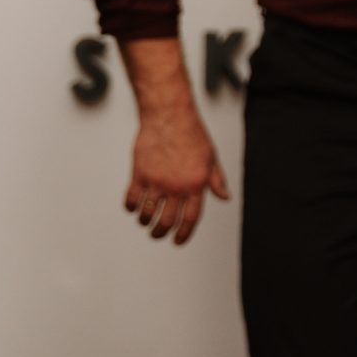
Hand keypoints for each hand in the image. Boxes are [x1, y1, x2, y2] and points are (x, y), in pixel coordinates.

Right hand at [126, 105, 229, 244]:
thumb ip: (216, 181)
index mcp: (196, 184)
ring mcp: (157, 181)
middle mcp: (176, 186)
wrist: (169, 115)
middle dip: (161, 233)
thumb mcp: (211, 158)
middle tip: (158, 234)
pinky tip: (134, 208)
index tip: (177, 242)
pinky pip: (131, 199)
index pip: (190, 219)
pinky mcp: (139, 173)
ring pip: (147, 214)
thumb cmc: (192, 134)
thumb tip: (225, 197)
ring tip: (146, 221)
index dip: (183, 235)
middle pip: (166, 221)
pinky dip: (131, 208)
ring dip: (145, 222)